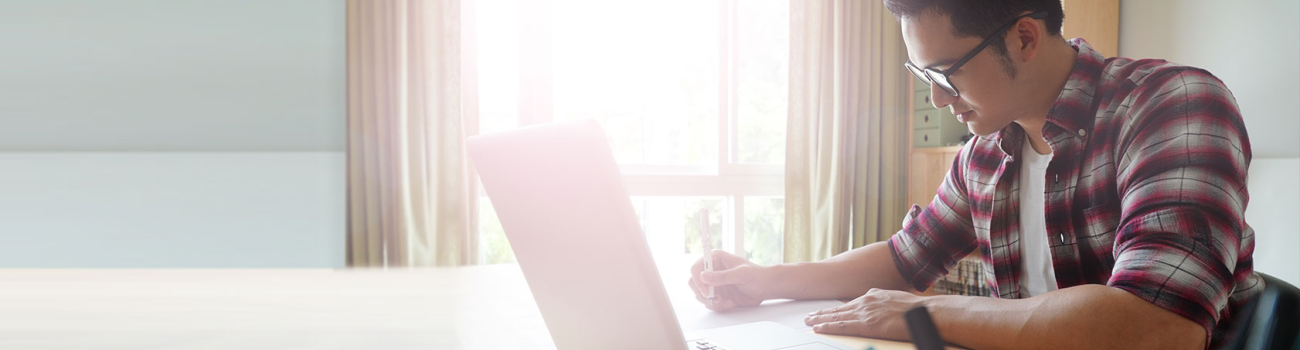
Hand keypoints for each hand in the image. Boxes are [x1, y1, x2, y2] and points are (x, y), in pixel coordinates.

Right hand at [687, 249, 768, 310]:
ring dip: (712, 302)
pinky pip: (709, 303)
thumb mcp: (741, 274)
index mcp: (716, 259)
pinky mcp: (717, 294)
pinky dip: (718, 306)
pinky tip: (730, 303)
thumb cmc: (757, 276)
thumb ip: (723, 276)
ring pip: (700, 295)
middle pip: (694, 282)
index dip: (698, 280)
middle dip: (704, 294)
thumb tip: (703, 276)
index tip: (707, 291)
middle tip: (717, 299)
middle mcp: (712, 270)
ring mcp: (713, 283)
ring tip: (727, 302)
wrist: (765, 288)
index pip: (697, 267)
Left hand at [803, 288, 922, 340]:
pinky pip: (841, 326)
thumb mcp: (896, 298)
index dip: (836, 308)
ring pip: (836, 316)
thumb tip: (880, 306)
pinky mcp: (866, 324)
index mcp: (873, 295)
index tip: (826, 310)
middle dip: (823, 312)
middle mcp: (866, 301)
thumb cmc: (916, 310)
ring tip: (808, 321)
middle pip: (839, 308)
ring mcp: (865, 312)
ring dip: (820, 319)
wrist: (924, 313)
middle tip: (809, 315)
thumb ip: (884, 301)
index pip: (849, 302)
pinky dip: (828, 326)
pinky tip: (818, 327)